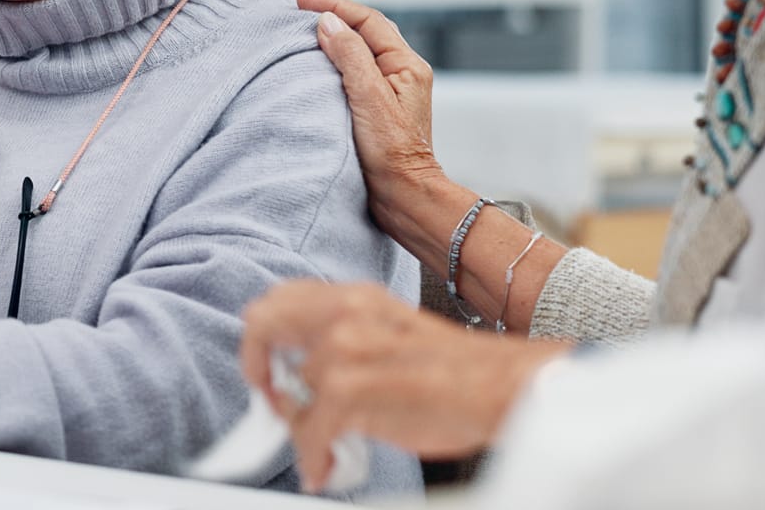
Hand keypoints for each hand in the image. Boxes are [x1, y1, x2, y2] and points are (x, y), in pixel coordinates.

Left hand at [239, 281, 569, 492]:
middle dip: (257, 368)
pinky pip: (309, 426)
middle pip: (262, 322)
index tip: (271, 373)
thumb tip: (301, 376)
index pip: (279, 300)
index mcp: (354, 297)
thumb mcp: (390, 336)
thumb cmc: (455, 374)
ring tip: (318, 447)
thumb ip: (344, 342)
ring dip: (296, 427)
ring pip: (289, 387)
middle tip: (276, 403)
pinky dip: (311, 454)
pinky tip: (325, 467)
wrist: (508, 388)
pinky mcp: (354, 385)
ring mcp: (349, 345)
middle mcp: (346, 310)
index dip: (264, 340)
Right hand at [296, 0, 447, 239]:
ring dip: (329, 40)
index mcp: (406, 65)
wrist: (401, 196)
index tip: (299, 1)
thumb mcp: (368, 97)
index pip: (368, 20)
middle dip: (331, 17)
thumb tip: (327, 20)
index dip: (334, 5)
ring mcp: (387, 93)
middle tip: (294, 13)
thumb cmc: (391, 152)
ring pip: (356, 53)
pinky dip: (328, 64)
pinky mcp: (373, 110)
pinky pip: (350, 75)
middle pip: (363, 32)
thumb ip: (349, 55)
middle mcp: (400, 74)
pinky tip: (309, 69)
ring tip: (298, 35)